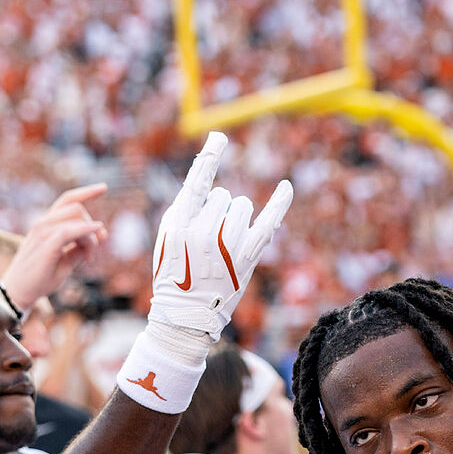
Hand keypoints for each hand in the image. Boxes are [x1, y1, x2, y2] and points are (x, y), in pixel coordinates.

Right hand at [1, 184, 108, 310]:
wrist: (17, 293)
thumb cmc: (39, 279)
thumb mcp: (65, 262)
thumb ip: (82, 248)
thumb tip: (103, 233)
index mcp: (46, 225)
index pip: (67, 200)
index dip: (86, 192)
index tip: (103, 188)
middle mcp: (43, 224)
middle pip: (77, 209)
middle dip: (92, 227)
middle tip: (91, 256)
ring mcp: (42, 233)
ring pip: (76, 217)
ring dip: (90, 237)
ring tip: (89, 259)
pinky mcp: (45, 245)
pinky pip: (69, 231)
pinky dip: (86, 230)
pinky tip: (97, 233)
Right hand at [147, 132, 292, 340]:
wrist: (184, 316)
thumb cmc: (173, 274)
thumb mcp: (166, 239)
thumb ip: (183, 210)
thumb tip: (209, 182)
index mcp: (178, 224)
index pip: (196, 181)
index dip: (209, 156)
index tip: (220, 137)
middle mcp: (203, 231)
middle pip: (223, 195)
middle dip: (218, 209)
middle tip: (208, 236)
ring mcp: (227, 244)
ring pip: (241, 205)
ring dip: (235, 216)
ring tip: (223, 241)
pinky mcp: (247, 256)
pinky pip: (268, 221)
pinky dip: (279, 202)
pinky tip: (286, 186)